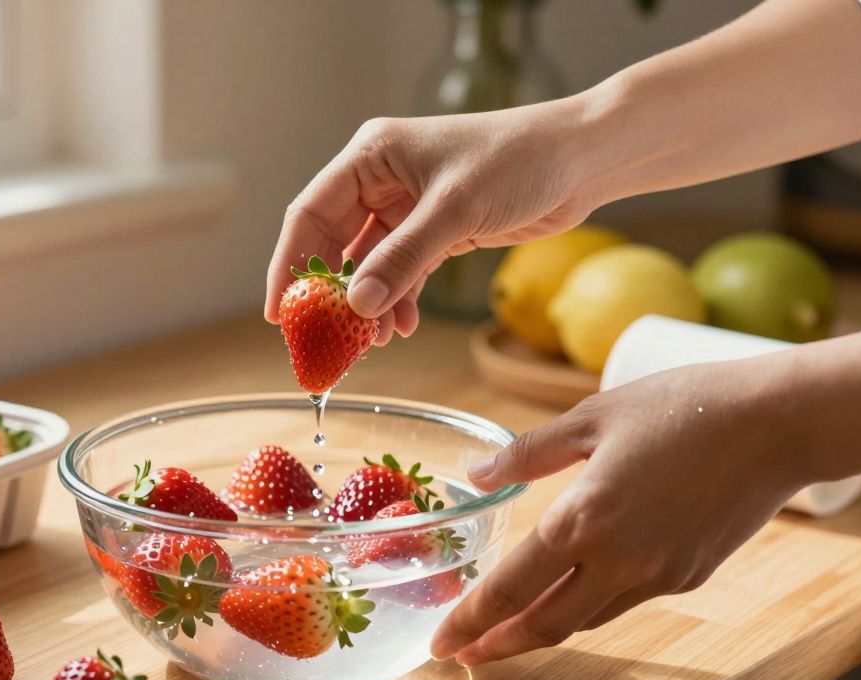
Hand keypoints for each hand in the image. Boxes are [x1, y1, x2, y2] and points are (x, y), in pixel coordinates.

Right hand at [264, 98, 602, 343]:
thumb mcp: (454, 210)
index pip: (310, 214)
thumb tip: (355, 305)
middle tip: (324, 340)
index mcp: (371, 156)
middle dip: (332, 294)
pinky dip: (399, 300)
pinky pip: (402, 271)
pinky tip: (403, 326)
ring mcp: (408, 206)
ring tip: (373, 342)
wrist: (583, 159)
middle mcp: (381, 179)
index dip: (290, 264)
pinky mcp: (436, 229)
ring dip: (370, 304)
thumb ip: (402, 259)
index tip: (278, 312)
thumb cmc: (518, 161)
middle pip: (335, 243)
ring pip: (370, 264)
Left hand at [430, 360, 808, 664]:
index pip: (510, 589)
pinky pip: (624, 602)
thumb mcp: (591, 416)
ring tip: (507, 632)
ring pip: (585, 619)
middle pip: (545, 624)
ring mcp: (657, 575)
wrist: (777, 422)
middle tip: (461, 656)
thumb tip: (477, 473)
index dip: (471, 620)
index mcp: (583, 520)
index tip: (441, 642)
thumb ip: (528, 453)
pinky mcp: (688, 576)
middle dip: (497, 646)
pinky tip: (573, 593)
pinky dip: (589, 606)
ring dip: (541, 631)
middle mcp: (618, 561)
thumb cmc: (682, 405)